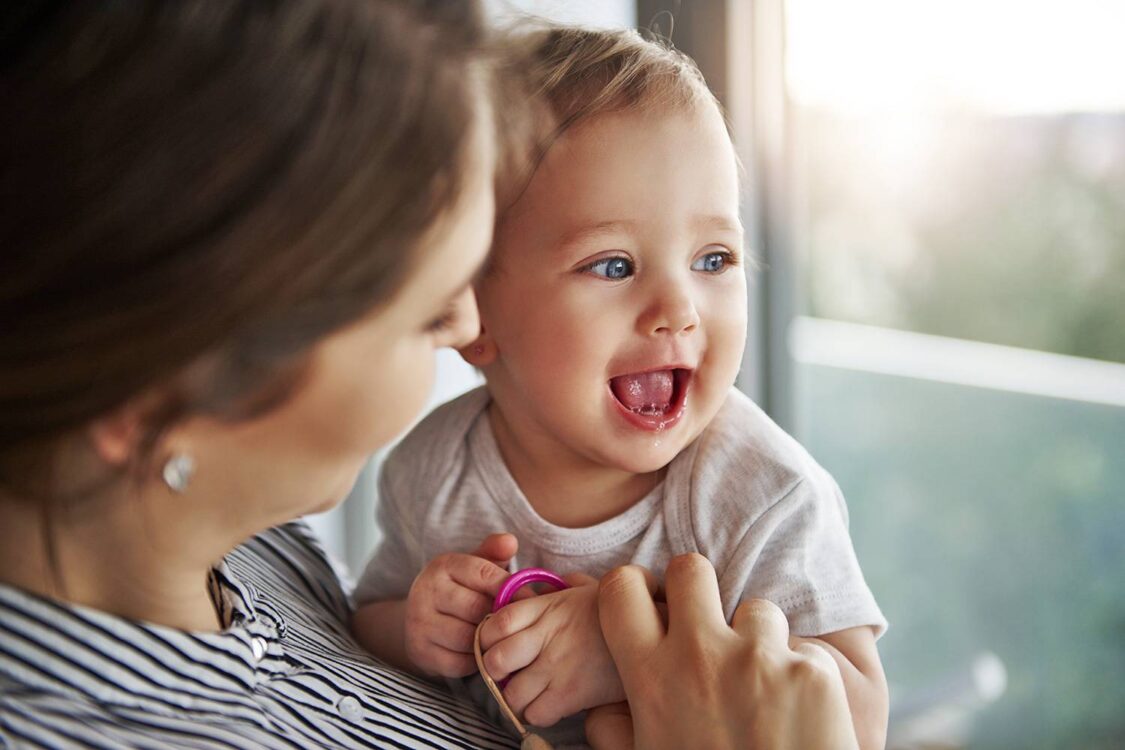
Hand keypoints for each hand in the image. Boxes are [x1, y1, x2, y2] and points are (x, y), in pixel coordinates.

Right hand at [403, 533, 516, 677]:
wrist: (421, 620)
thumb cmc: (461, 590)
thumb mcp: (474, 567)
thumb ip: (493, 553)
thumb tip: (510, 541)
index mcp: (442, 565)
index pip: (483, 573)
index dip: (509, 587)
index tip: (530, 599)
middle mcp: (425, 591)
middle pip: (476, 608)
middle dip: (498, 616)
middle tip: (516, 623)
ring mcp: (419, 623)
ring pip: (467, 637)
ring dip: (487, 640)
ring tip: (499, 637)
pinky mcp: (420, 652)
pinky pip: (459, 662)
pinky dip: (475, 660)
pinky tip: (481, 652)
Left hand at [478, 573, 624, 726]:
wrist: (654, 631)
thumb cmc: (616, 613)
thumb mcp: (584, 590)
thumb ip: (554, 589)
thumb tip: (534, 588)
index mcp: (547, 608)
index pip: (495, 623)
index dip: (487, 638)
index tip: (496, 644)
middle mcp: (547, 636)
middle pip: (495, 660)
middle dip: (494, 671)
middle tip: (508, 673)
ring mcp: (558, 666)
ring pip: (511, 694)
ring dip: (516, 697)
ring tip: (530, 692)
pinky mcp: (572, 694)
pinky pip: (536, 713)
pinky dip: (537, 713)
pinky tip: (549, 703)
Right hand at [587, 554, 858, 749]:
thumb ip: (615, 729)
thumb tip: (599, 709)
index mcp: (652, 678)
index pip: (622, 588)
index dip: (634, 589)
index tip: (650, 605)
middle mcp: (701, 655)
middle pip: (690, 569)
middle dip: (697, 589)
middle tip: (708, 623)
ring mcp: (760, 658)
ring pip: (756, 610)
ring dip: (759, 639)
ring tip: (763, 688)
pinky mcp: (811, 672)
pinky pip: (803, 651)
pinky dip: (802, 676)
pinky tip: (799, 715)